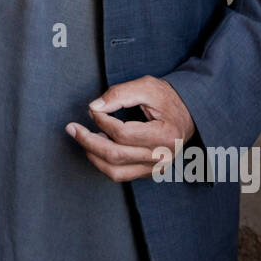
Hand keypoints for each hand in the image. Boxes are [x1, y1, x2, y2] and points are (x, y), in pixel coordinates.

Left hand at [65, 75, 194, 181]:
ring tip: (83, 137)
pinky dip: (103, 162)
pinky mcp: (149, 172)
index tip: (93, 109)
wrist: (188, 113)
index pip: (123, 133)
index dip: (102, 121)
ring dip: (93, 154)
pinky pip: (120, 174)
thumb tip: (94, 107)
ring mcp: (156, 168)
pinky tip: (97, 145)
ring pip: (115, 171)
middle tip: (71, 128)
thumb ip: (119, 94)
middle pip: (116, 155)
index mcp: (166, 135)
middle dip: (88, 141)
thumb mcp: (146, 87)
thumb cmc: (167, 99)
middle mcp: (163, 156)